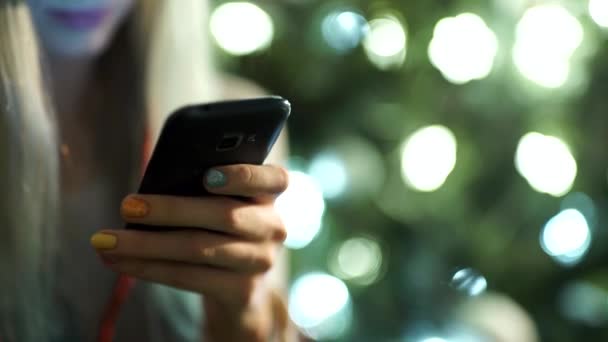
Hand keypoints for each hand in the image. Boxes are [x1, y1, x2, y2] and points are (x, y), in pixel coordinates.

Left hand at [90, 164, 288, 339]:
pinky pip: (189, 278)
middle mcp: (273, 228)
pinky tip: (118, 261)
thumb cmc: (218, 229)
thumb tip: (149, 188)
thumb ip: (202, 188)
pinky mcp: (241, 290)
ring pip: (199, 249)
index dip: (244, 176)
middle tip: (128, 205)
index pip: (275, 179)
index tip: (209, 174)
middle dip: (172, 210)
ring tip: (106, 240)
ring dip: (147, 244)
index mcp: (270, 195)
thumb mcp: (222, 203)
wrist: (240, 287)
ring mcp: (260, 262)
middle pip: (225, 215)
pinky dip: (148, 268)